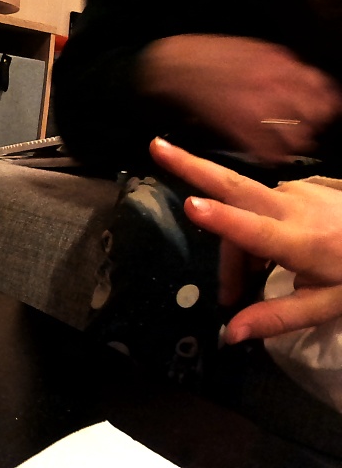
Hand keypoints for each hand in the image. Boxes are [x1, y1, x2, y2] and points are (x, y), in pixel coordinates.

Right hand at [138, 34, 341, 162]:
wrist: (166, 66)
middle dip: (310, 123)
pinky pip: (269, 153)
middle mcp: (275, 86)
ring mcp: (258, 109)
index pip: (321, 88)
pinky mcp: (239, 130)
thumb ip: (278, 64)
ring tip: (281, 142)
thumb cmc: (202, 54)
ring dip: (292, 143)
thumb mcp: (249, 48)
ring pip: (296, 137)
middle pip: (315, 115)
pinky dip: (270, 156)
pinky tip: (263, 153)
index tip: (317, 108)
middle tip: (299, 127)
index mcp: (279, 63)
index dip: (322, 100)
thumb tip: (300, 78)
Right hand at [150, 137, 341, 340]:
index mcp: (300, 242)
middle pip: (234, 185)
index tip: (192, 205)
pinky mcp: (302, 183)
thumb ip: (278, 317)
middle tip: (156, 147)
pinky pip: (264, 204)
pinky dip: (253, 227)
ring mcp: (297, 190)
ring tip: (242, 284)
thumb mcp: (328, 305)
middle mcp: (293, 207)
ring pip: (245, 209)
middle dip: (193, 166)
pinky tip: (266, 253)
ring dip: (234, 242)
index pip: (255, 231)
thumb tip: (229, 334)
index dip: (223, 220)